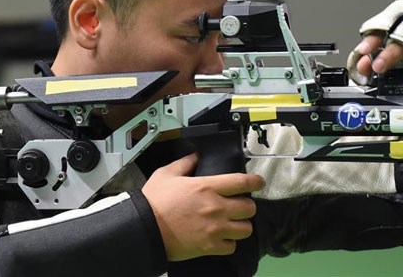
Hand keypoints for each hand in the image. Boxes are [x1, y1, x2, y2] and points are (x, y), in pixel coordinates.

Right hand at [141, 153, 263, 261]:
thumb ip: (184, 163)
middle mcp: (215, 207)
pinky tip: (221, 238)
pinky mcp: (210, 246)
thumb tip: (195, 156)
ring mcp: (214, 228)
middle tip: (240, 206)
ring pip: (245, 229)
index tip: (258, 182)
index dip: (255, 181)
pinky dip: (229, 243)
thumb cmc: (153, 202)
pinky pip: (232, 246)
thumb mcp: (166, 174)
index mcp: (206, 187)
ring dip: (241, 225)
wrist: (144, 228)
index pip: (242, 182)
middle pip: (249, 208)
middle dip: (247, 206)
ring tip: (233, 223)